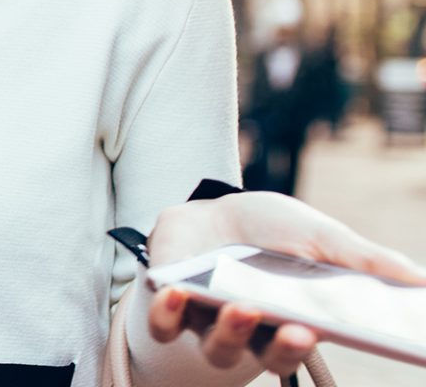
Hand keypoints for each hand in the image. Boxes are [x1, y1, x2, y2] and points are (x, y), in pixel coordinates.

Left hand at [144, 191, 425, 374]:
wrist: (216, 209)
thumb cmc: (274, 230)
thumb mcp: (322, 236)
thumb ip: (363, 260)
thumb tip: (420, 281)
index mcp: (295, 321)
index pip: (305, 346)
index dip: (309, 345)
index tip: (322, 330)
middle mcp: (254, 330)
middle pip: (266, 356)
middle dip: (281, 347)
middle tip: (294, 329)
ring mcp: (211, 320)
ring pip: (218, 348)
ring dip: (230, 332)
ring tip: (239, 306)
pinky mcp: (172, 306)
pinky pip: (165, 325)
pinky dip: (168, 314)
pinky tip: (175, 291)